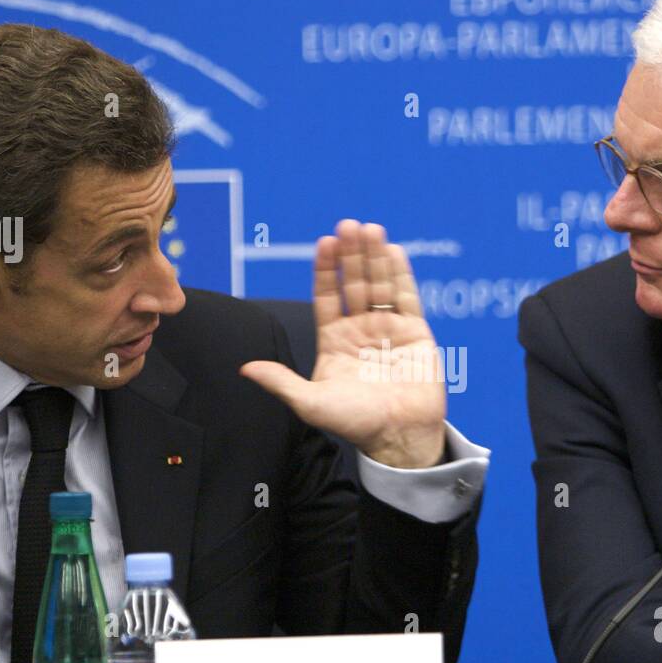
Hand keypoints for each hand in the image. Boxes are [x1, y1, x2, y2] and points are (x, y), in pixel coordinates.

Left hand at [241, 220, 446, 468]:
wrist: (399, 436)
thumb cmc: (355, 423)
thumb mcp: (310, 403)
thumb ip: (281, 381)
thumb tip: (245, 369)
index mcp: (334, 340)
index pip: (326, 295)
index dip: (325, 270)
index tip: (325, 244)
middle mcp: (360, 329)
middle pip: (354, 282)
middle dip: (351, 255)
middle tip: (348, 226)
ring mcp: (388, 328)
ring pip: (380, 284)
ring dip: (374, 256)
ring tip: (370, 230)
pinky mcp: (416, 332)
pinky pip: (407, 297)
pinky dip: (400, 274)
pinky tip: (393, 251)